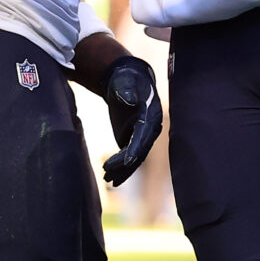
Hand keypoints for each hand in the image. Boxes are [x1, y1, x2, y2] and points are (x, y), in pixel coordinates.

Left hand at [96, 55, 162, 186]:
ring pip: (134, 158)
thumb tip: (129, 99)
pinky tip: (110, 178)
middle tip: (109, 172)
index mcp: (151, 115)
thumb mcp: (125, 82)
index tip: (126, 161)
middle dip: (125, 164)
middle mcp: (150, 129)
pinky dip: (120, 167)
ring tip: (108, 180)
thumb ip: (127, 90)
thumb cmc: (126, 80)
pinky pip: (128, 157)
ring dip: (122, 170)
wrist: (128, 81)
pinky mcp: (134, 139)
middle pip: (139, 151)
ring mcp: (143, 136)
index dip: (135, 149)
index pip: (143, 136)